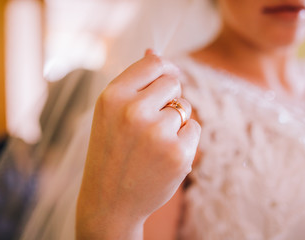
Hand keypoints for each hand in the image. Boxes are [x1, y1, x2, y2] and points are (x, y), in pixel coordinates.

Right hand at [76, 50, 200, 238]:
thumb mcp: (110, 112)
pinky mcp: (178, 153)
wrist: (110, 202)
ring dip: (176, 121)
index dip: (165, 68)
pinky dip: (185, 140)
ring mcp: (157, 133)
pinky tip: (165, 156)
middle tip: (151, 122)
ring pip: (185, 107)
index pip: (153, 63)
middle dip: (169, 98)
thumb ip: (134, 81)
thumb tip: (153, 49)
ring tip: (153, 144)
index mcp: (112, 96)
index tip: (168, 78)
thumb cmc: (111, 151)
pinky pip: (195, 128)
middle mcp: (133, 111)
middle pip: (173, 82)